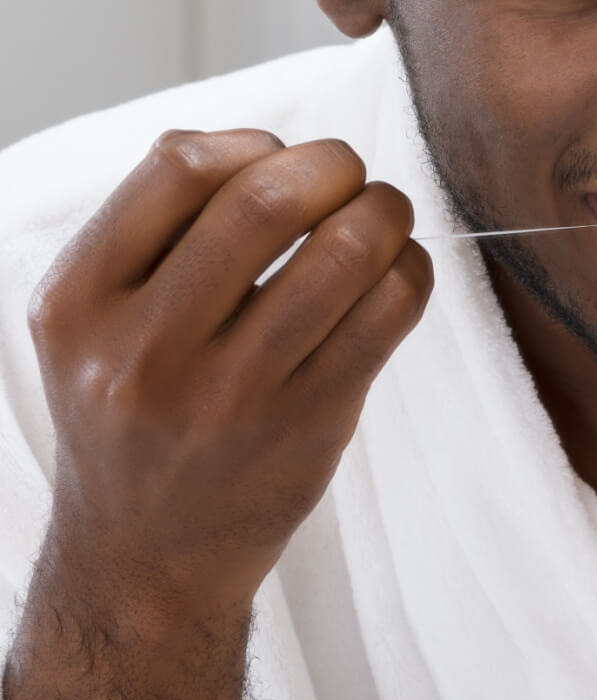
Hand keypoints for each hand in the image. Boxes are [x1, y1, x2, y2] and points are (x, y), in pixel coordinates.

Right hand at [7, 129, 431, 699]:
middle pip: (270, 198)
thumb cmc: (136, 415)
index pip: (179, 164)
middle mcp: (145, 349)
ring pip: (346, 251)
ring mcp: (232, 393)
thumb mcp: (94, 324)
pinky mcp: (308, 424)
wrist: (145, 557)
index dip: (253, 142)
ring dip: (387, 211)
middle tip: (351, 176)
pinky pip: (390, 311)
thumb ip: (157, 234)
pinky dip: (413, 270)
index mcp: (79, 301)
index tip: (280, 159)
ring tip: (384, 217)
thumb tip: (272, 146)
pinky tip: (399, 273)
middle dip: (335, 164)